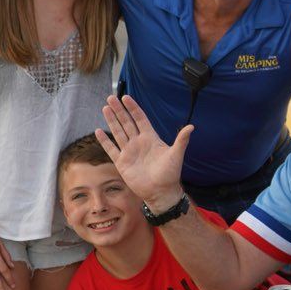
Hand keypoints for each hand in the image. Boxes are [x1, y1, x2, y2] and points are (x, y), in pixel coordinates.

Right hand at [97, 94, 190, 211]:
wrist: (161, 192)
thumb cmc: (170, 174)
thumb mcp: (176, 155)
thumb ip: (181, 140)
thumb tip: (192, 127)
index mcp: (151, 138)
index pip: (140, 119)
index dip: (133, 108)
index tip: (126, 97)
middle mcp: (139, 142)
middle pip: (127, 122)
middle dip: (119, 110)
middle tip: (111, 97)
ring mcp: (129, 152)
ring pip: (118, 132)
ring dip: (111, 120)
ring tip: (105, 108)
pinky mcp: (122, 162)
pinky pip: (111, 149)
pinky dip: (104, 141)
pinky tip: (98, 131)